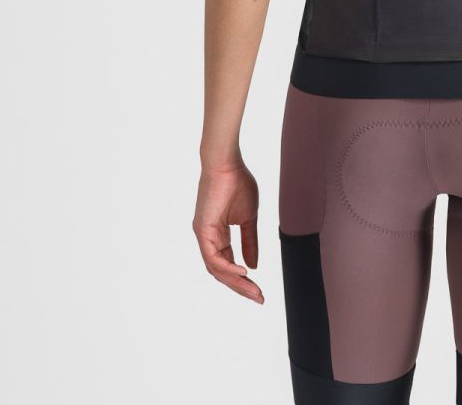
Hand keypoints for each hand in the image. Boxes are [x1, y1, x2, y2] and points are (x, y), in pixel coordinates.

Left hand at [193, 161, 264, 302]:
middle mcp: (208, 238)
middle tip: (259, 298)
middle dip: (241, 287)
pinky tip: (243, 273)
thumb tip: (253, 265)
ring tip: (254, 290)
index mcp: (218, 235)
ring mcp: (203, 235)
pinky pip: (213, 258)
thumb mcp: (248, 218)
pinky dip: (228, 268)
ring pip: (217, 269)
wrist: (227, 163)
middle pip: (222, 272)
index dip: (243, 280)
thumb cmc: (237, 183)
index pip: (228, 264)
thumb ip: (250, 242)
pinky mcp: (202, 230)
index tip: (259, 290)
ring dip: (236, 282)